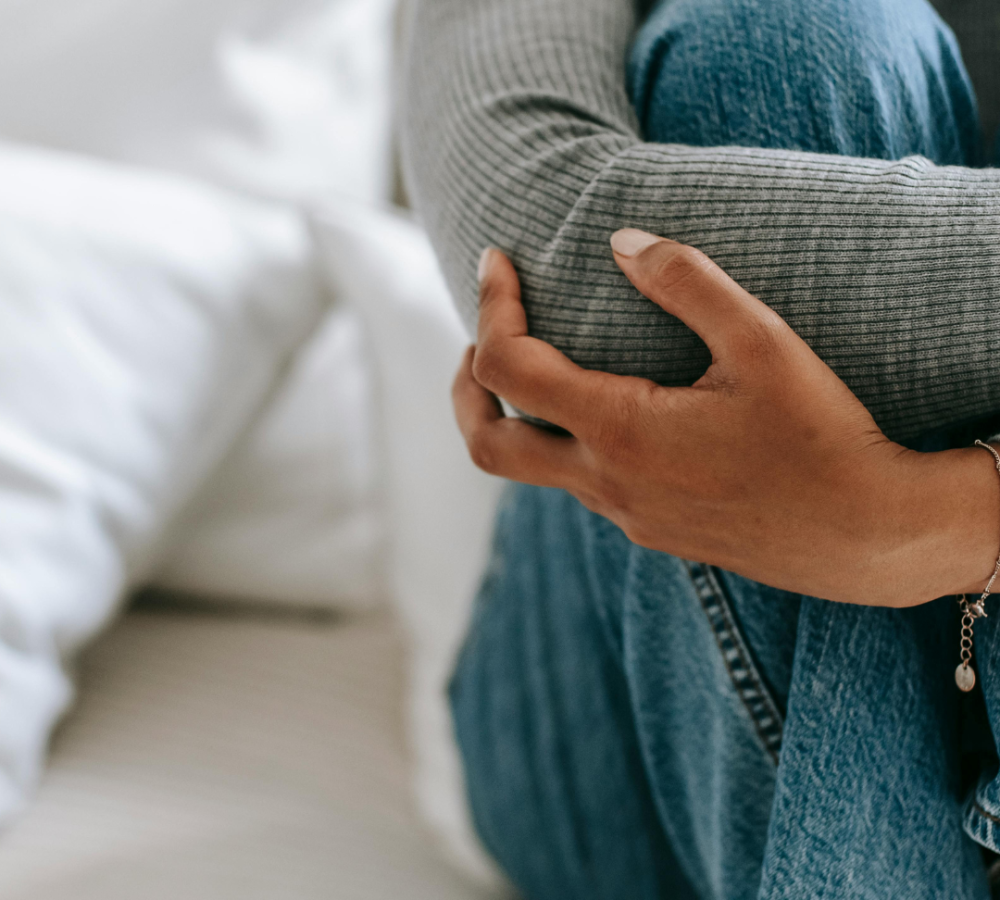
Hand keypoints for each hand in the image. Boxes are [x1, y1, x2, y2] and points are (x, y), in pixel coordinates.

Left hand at [453, 230, 999, 606]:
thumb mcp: (762, 342)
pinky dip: (567, 442)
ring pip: (534, 469)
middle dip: (466, 386)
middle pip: (486, 444)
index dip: (491, 306)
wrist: (869, 536)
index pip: (508, 368)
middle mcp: (607, 483)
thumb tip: (621, 240)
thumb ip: (686, 281)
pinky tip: (610, 413)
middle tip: (478, 338)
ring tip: (541, 363)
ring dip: (520, 414)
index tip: (497, 261)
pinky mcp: (653, 531)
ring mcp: (627, 515)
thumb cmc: (822, 436)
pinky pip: (583, 485)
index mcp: (620, 432)